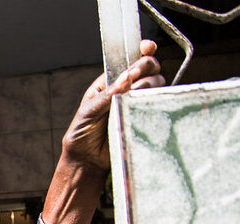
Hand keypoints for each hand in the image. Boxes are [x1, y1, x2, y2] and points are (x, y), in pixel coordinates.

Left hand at [62, 40, 164, 170]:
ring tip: (137, 94)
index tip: (147, 47)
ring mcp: (136, 102)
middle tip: (137, 76)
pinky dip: (157, 100)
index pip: (128, 60)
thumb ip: (107, 95)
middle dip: (147, 66)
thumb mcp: (89, 112)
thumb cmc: (82, 134)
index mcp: (109, 83)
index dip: (140, 50)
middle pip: (148, 67)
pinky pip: (158, 104)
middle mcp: (126, 89)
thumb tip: (127, 77)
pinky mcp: (144, 117)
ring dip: (151, 84)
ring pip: (157, 83)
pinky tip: (148, 103)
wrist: (87, 160)